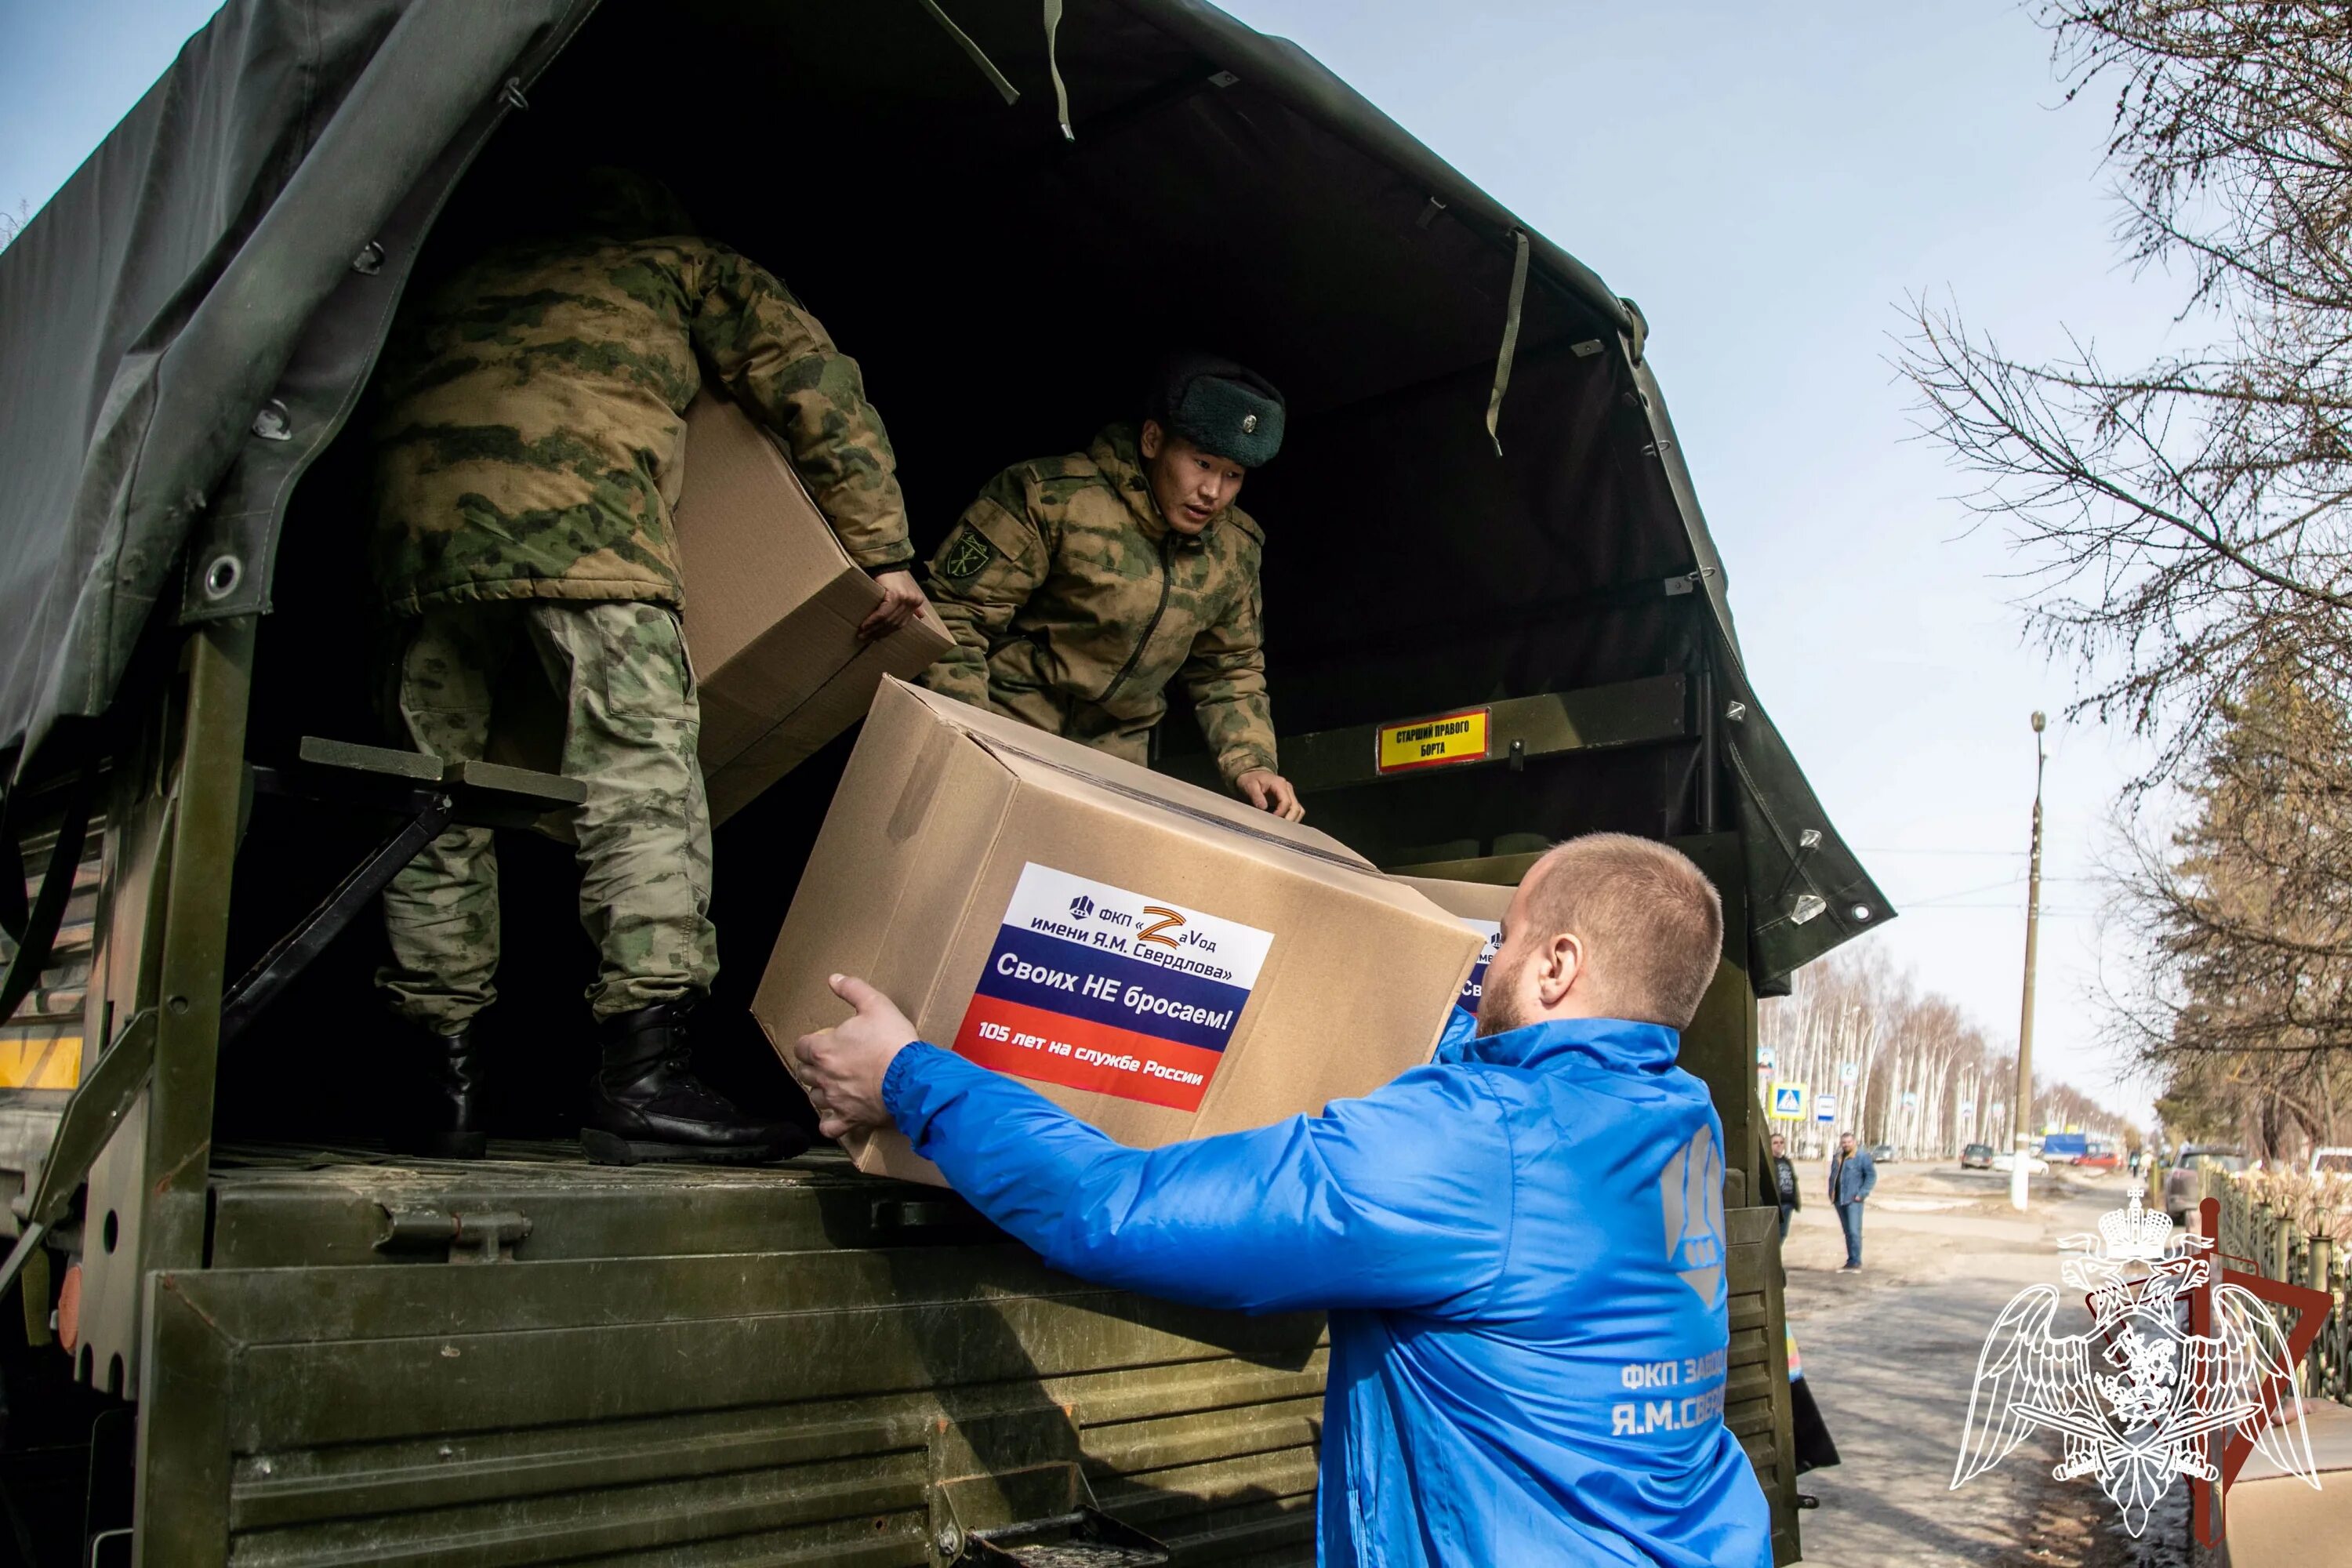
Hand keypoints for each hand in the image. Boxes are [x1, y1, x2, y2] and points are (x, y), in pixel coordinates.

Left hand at [793, 974, 918, 1137]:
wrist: (911, 1077)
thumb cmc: (892, 1042)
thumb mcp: (876, 1004)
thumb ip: (852, 989)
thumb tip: (834, 979)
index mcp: (823, 1049)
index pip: (800, 1047)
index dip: (808, 1043)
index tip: (821, 1041)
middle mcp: (823, 1077)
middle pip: (803, 1073)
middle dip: (812, 1066)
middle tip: (829, 1061)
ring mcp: (835, 1100)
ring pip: (814, 1098)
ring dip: (820, 1091)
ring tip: (833, 1085)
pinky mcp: (850, 1118)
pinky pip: (830, 1127)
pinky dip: (830, 1123)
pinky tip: (835, 1117)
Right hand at [858, 570, 928, 641]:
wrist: (888, 563)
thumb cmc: (895, 578)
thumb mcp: (907, 591)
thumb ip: (914, 606)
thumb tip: (921, 617)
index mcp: (917, 602)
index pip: (901, 623)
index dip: (888, 632)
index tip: (876, 638)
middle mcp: (913, 601)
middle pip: (894, 623)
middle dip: (879, 633)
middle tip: (865, 638)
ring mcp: (905, 599)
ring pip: (888, 620)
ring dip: (874, 629)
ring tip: (863, 634)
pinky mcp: (895, 596)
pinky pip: (883, 613)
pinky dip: (873, 620)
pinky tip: (865, 625)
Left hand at [1235, 768, 1304, 821]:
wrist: (1252, 774)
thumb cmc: (1250, 779)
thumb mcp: (1250, 786)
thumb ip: (1256, 796)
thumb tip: (1263, 808)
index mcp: (1279, 784)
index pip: (1286, 802)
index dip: (1281, 813)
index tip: (1271, 820)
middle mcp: (1288, 788)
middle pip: (1296, 807)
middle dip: (1289, 820)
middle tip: (1278, 829)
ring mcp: (1289, 794)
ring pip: (1298, 810)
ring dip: (1292, 820)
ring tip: (1280, 828)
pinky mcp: (1288, 799)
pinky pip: (1295, 810)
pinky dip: (1291, 818)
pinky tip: (1282, 824)